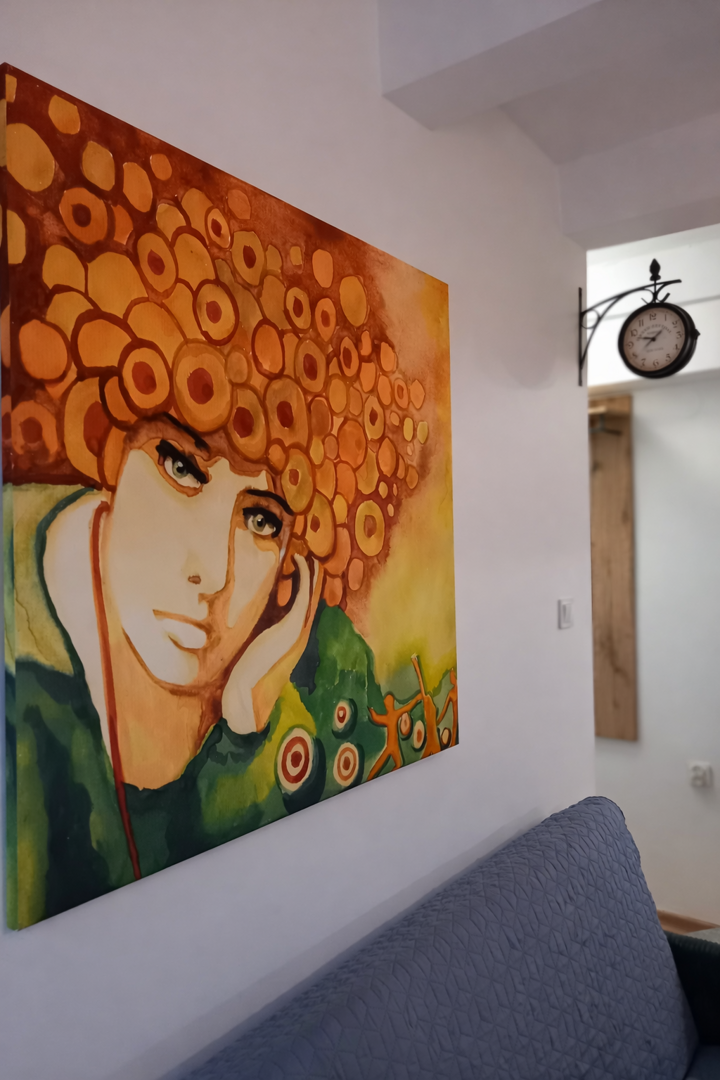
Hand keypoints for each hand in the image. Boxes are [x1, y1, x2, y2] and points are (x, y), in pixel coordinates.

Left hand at [221, 555, 323, 733]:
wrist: (244, 695)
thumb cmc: (242, 679)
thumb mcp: (249, 656)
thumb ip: (253, 645)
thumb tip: (248, 640)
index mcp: (289, 641)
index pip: (302, 610)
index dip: (305, 592)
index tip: (302, 574)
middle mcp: (298, 636)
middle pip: (312, 602)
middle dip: (313, 582)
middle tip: (313, 561)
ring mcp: (296, 631)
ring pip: (310, 596)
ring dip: (311, 576)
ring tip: (309, 558)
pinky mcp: (290, 627)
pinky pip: (302, 596)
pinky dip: (304, 579)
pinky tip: (301, 564)